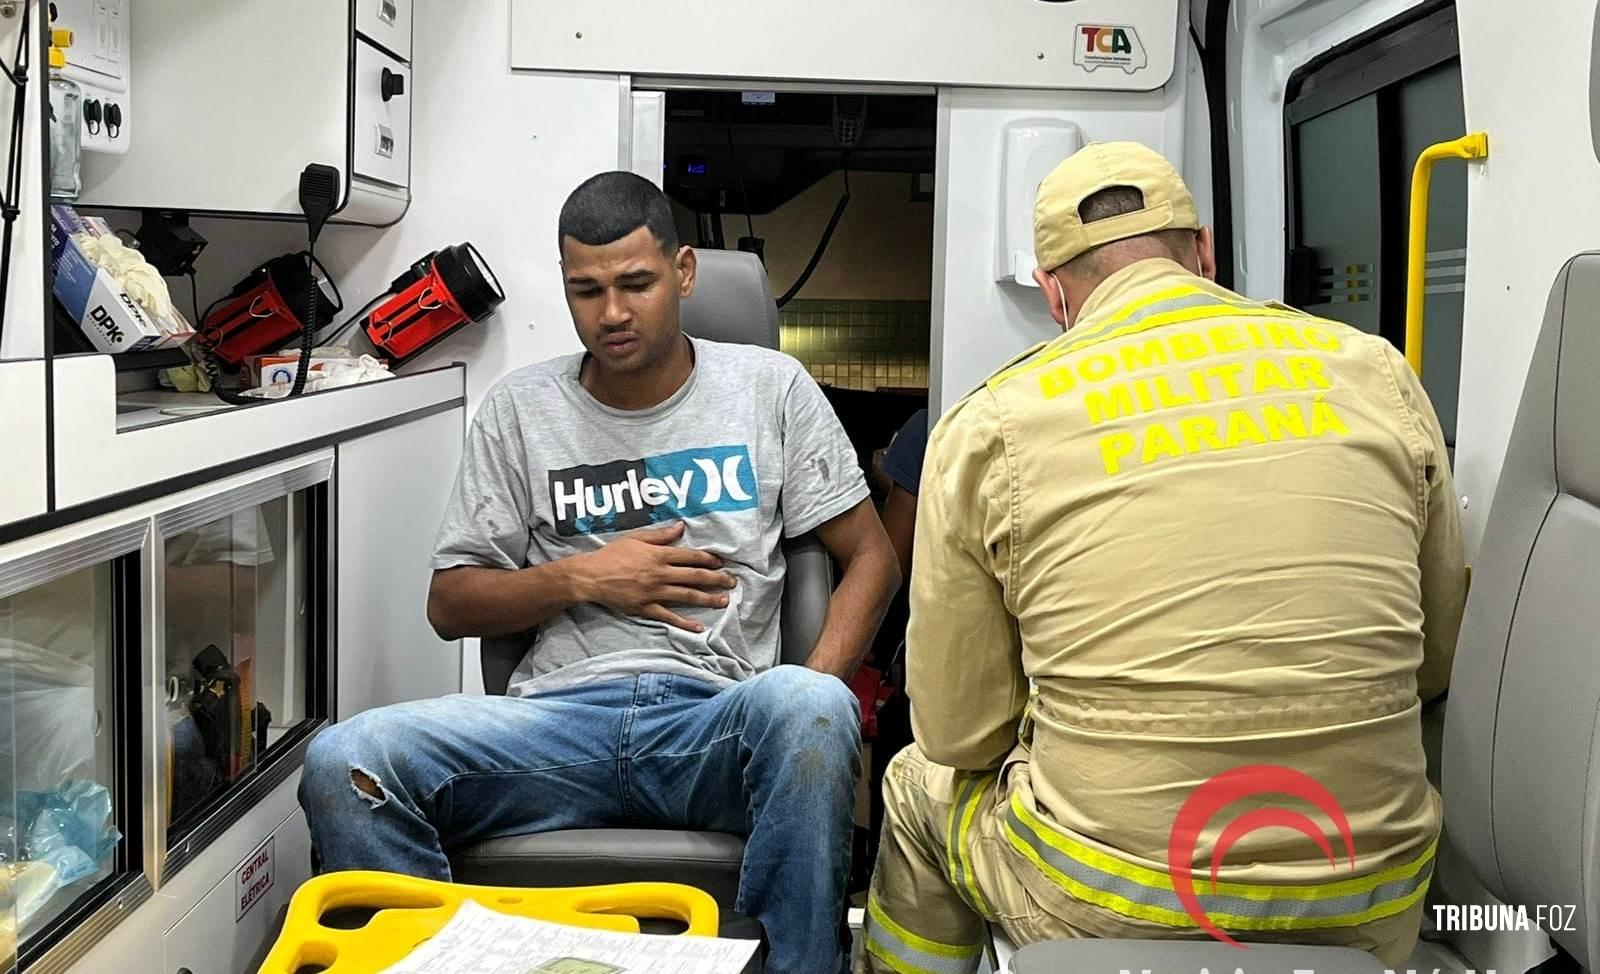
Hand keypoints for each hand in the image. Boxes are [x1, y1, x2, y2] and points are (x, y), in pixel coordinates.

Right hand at [571, 522, 736, 631]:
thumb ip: (661, 535)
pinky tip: (699, 627)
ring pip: (687, 596)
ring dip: (708, 599)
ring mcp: (654, 593)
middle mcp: (660, 574)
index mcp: (659, 555)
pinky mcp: (646, 608)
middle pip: (695, 576)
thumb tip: (681, 527)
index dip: (709, 559)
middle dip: (716, 579)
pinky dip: (685, 623)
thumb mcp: (636, 538)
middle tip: (732, 582)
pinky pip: (669, 617)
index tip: (722, 562)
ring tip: (724, 601)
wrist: (591, 576)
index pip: (691, 557)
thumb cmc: (613, 554)